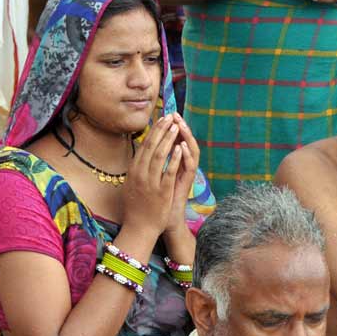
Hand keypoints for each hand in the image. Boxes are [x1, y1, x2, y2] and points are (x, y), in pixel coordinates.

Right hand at [121, 115, 182, 236]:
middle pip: (150, 147)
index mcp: (133, 171)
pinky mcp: (161, 191)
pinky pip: (168, 172)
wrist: (139, 228)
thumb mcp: (132, 184)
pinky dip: (173, 159)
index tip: (161, 119)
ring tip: (175, 127)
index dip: (153, 131)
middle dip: (161, 130)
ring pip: (158, 156)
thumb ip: (137, 170)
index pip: (143, 146)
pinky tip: (180, 148)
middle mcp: (139, 174)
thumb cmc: (137, 207)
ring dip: (168, 139)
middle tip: (169, 117)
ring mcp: (150, 182)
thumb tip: (141, 155)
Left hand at [163, 114, 198, 234]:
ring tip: (180, 125)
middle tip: (175, 115)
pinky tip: (182, 146)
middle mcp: (183, 167)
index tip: (164, 114)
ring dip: (186, 138)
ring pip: (191, 152)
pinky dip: (185, 156)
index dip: (170, 128)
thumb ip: (152, 163)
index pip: (175, 140)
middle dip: (180, 128)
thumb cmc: (157, 200)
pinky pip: (189, 167)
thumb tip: (145, 147)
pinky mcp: (187, 184)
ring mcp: (186, 175)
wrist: (165, 220)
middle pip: (186, 142)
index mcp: (174, 163)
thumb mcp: (153, 178)